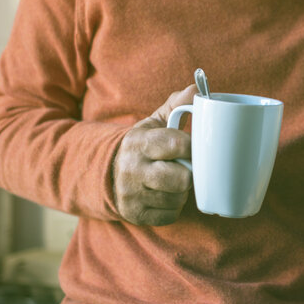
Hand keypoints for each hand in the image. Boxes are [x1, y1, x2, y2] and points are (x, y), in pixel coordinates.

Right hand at [112, 84, 195, 225]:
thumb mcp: (155, 122)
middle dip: (189, 173)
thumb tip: (196, 89)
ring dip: (182, 191)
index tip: (195, 147)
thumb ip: (177, 105)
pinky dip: (173, 206)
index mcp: (140, 142)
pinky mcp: (135, 214)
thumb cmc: (143, 145)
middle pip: (182, 178)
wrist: (108, 173)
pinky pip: (170, 215)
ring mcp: (132, 194)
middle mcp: (133, 169)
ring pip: (177, 198)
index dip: (193, 147)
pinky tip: (166, 194)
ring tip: (174, 179)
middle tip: (185, 167)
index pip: (177, 145)